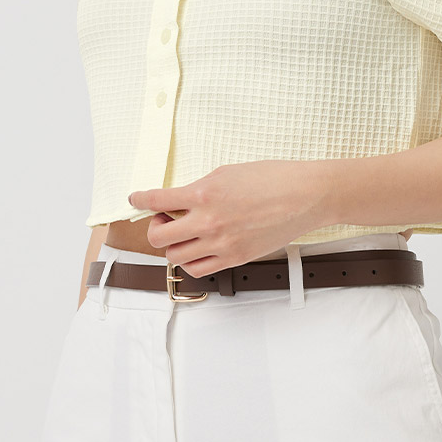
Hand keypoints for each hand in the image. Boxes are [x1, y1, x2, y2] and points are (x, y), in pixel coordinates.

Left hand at [127, 160, 334, 275]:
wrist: (305, 195)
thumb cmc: (273, 178)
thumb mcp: (227, 172)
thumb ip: (200, 188)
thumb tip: (182, 199)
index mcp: (204, 194)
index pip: (156, 200)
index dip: (140, 200)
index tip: (135, 199)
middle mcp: (208, 222)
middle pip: (159, 235)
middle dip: (156, 226)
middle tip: (165, 218)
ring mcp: (221, 244)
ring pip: (175, 256)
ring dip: (173, 244)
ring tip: (185, 233)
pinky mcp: (235, 258)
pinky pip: (198, 269)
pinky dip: (190, 260)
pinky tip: (198, 248)